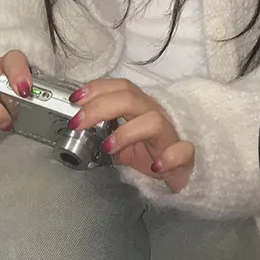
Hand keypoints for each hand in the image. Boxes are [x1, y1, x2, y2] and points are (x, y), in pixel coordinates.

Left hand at [69, 76, 194, 188]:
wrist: (178, 172)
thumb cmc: (150, 153)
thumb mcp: (122, 142)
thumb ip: (104, 132)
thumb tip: (80, 128)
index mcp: (139, 107)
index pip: (120, 88)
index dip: (97, 89)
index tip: (75, 99)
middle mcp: (154, 114)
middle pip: (130, 99)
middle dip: (100, 107)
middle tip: (78, 123)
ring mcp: (170, 134)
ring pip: (153, 121)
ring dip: (127, 132)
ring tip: (108, 147)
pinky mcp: (184, 156)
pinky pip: (183, 151)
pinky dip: (169, 158)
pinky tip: (156, 166)